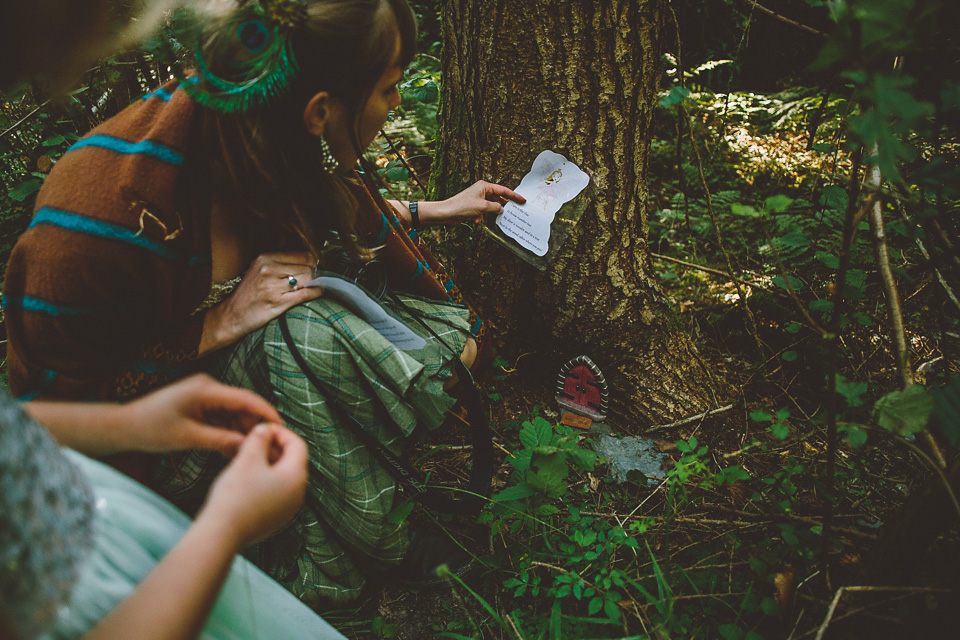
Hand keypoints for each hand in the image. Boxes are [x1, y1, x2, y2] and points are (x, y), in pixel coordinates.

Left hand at [123, 374, 283, 455]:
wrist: (124, 426)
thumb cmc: (151, 429)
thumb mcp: (188, 438)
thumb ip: (221, 440)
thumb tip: (248, 445)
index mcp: (206, 389)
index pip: (245, 399)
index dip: (265, 413)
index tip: (281, 428)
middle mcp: (208, 387)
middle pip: (242, 405)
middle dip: (255, 425)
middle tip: (268, 446)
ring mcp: (204, 394)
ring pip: (233, 413)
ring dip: (241, 431)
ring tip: (250, 451)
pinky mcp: (200, 403)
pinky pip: (222, 416)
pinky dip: (228, 431)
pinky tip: (234, 448)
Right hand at [200, 423, 308, 547]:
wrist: (222, 534)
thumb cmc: (236, 496)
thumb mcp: (248, 459)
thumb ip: (259, 439)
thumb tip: (265, 429)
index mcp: (297, 477)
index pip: (298, 444)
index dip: (280, 432)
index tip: (262, 429)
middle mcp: (298, 494)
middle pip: (292, 461)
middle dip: (273, 447)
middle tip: (253, 441)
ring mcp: (288, 508)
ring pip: (283, 477)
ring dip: (268, 463)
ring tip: (247, 457)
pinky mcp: (275, 519)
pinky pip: (276, 492)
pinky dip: (265, 480)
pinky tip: (246, 478)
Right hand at [201, 251, 322, 353]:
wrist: (232, 315)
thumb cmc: (248, 293)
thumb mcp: (259, 269)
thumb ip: (281, 262)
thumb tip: (309, 259)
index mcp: (265, 258)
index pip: (301, 254)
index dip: (311, 262)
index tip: (313, 267)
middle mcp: (268, 269)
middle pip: (307, 266)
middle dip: (313, 273)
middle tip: (313, 279)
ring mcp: (273, 286)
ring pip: (308, 279)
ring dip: (315, 283)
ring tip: (312, 286)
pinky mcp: (278, 302)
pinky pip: (306, 294)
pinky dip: (316, 293)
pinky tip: (317, 293)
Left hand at [429, 180, 525, 224]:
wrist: (446, 213)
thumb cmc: (461, 206)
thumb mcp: (482, 207)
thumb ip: (495, 207)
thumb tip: (502, 209)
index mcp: (484, 186)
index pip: (503, 190)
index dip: (514, 196)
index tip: (522, 200)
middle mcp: (481, 191)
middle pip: (498, 198)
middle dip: (503, 206)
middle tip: (514, 211)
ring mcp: (478, 199)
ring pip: (491, 206)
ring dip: (491, 213)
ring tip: (496, 217)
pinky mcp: (474, 207)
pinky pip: (484, 212)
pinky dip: (482, 216)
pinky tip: (477, 220)